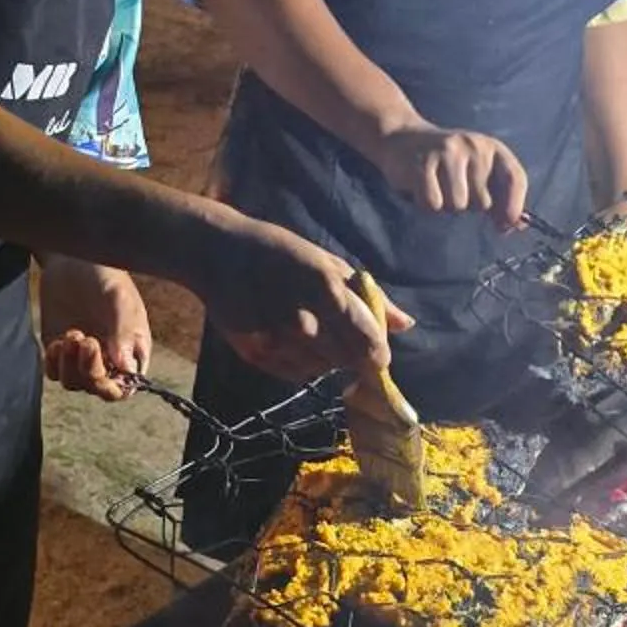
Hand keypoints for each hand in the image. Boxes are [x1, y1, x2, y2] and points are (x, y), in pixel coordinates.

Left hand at [37, 257, 150, 401]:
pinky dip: (53, 363)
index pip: (125, 387)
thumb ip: (123, 332)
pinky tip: (56, 342)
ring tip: (72, 333)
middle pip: (98, 389)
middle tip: (86, 340)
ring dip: (70, 365)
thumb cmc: (105, 274)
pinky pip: (54, 373)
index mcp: (131, 350)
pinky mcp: (58, 351)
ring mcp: (81, 356)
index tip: (103, 366)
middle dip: (90, 371)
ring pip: (74, 384)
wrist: (72, 258)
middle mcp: (107, 359)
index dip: (113, 387)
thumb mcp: (119, 299)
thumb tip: (125, 369)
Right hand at [197, 216, 413, 381]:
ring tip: (304, 326)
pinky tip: (286, 336)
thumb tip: (406, 324)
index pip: (367, 342)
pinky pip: (294, 373)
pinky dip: (298, 361)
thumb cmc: (283, 254)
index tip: (378, 357)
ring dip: (322, 356)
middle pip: (346, 360)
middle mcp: (304, 321)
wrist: (219, 253)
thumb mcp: (330, 264)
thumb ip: (370, 298)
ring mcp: (278, 340)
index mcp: (328, 290)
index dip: (376, 354)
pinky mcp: (256, 354)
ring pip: (320, 368)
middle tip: (332, 330)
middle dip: (348, 352)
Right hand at [373, 121, 529, 229]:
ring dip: (445, 206)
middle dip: (467, 206)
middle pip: (482, 202)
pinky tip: (420, 188)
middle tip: (452, 190)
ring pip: (457, 205)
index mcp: (492, 148)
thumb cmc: (445, 161)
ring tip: (436, 187)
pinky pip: (433, 204)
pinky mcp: (423, 163)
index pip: (515, 178)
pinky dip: (426, 204)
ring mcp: (448, 152)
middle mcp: (473, 146)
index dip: (514, 206)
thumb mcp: (475, 169)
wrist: (401, 137)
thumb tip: (516, 226)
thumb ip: (497, 196)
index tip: (504, 226)